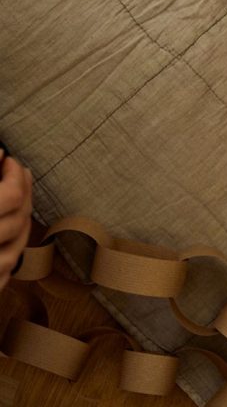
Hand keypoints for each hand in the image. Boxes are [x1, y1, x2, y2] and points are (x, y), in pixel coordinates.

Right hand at [0, 152, 31, 288]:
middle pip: (18, 221)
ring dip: (21, 223)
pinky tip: (8, 237)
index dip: (15, 175)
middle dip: (23, 193)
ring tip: (17, 201)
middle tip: (18, 174)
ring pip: (16, 251)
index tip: (9, 161)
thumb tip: (0, 153)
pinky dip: (11, 254)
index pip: (10, 198)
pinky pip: (5, 275)